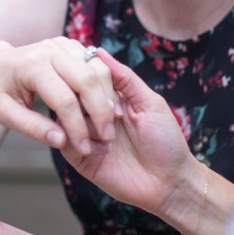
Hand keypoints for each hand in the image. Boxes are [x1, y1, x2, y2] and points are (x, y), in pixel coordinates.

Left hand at [0, 37, 117, 154]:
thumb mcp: (5, 114)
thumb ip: (33, 128)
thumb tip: (62, 141)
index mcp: (32, 66)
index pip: (64, 100)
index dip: (77, 128)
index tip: (84, 149)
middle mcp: (50, 50)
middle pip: (87, 81)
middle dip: (100, 112)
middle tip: (106, 137)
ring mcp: (63, 44)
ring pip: (98, 70)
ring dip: (108, 98)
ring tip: (109, 125)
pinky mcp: (72, 46)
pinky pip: (97, 64)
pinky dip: (106, 86)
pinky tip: (107, 107)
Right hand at [61, 49, 196, 217]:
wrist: (169, 182)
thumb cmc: (166, 141)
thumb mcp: (149, 102)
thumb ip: (124, 78)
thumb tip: (98, 51)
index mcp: (111, 99)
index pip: (87, 78)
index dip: (93, 81)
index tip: (114, 96)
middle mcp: (94, 115)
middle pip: (72, 95)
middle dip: (87, 102)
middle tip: (114, 118)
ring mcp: (86, 136)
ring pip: (64, 118)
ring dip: (86, 123)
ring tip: (111, 137)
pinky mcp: (80, 158)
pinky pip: (64, 142)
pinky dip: (80, 141)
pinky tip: (104, 149)